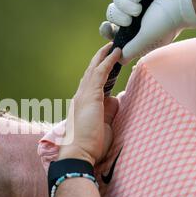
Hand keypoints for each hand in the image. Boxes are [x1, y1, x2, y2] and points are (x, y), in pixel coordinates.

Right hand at [59, 43, 120, 164]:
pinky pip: (100, 73)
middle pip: (90, 71)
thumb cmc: (90, 145)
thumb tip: (115, 101)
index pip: (90, 82)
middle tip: (110, 46)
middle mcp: (80, 96)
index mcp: (82, 104)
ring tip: (114, 44)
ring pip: (94, 69)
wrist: (78, 153)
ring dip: (104, 55)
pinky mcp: (90, 96)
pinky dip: (108, 61)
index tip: (108, 62)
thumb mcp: (102, 125)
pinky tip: (117, 52)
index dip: (99, 70)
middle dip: (100, 58)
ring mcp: (84, 95)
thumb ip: (108, 112)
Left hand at [100, 0, 195, 64]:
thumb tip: (119, 61)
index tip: (107, 28)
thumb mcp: (146, 41)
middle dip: (118, 18)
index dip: (106, 29)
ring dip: (124, 5)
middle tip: (130, 20)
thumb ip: (131, 49)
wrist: (183, 0)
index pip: (112, 28)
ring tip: (138, 9)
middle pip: (112, 13)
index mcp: (135, 28)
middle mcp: (135, 13)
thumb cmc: (167, 23)